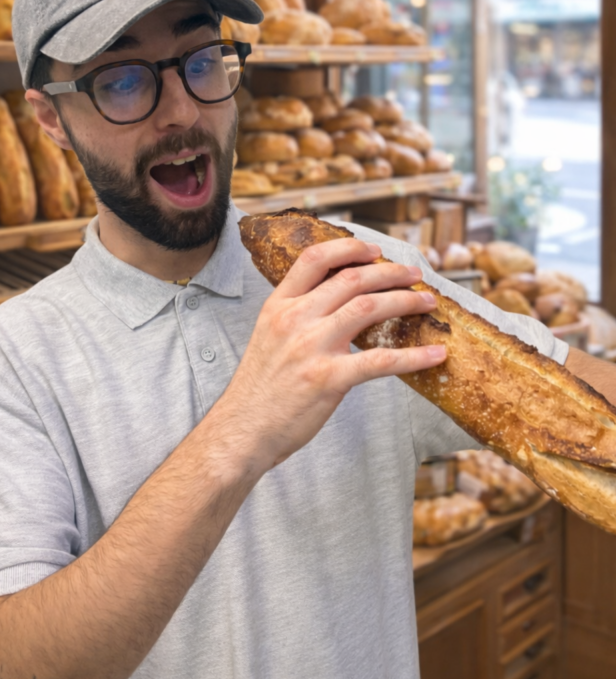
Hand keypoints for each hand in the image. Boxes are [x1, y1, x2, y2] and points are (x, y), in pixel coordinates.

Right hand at [220, 237, 445, 470]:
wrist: (242, 430)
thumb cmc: (259, 388)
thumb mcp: (268, 335)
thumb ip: (296, 314)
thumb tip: (333, 299)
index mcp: (278, 305)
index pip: (315, 259)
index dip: (349, 248)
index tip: (375, 251)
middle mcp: (295, 319)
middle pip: (352, 279)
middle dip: (390, 273)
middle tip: (414, 275)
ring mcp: (312, 347)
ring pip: (369, 308)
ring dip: (405, 301)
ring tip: (426, 302)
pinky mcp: (329, 379)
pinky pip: (381, 361)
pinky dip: (413, 357)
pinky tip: (434, 355)